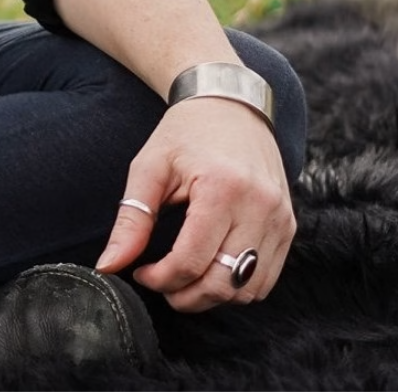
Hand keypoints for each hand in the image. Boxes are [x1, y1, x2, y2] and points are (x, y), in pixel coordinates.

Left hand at [95, 98, 294, 311]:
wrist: (227, 102)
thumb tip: (108, 265)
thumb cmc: (184, 132)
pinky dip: (238, 285)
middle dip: (187, 296)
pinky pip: (268, 277)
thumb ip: (131, 219)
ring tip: (184, 279)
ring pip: (250, 288)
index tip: (141, 273)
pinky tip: (211, 268)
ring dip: (215, 296)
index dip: (162, 279)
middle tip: (161, 284)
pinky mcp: (289, 225)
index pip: (192, 261)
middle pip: (224, 283)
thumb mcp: (149, 167)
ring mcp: (280, 218)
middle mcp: (260, 207)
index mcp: (222, 189)